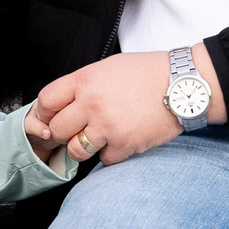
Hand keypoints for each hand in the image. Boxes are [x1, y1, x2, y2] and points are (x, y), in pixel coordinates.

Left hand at [29, 45, 219, 165]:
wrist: (184, 85)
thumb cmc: (147, 73)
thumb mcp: (108, 67)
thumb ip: (82, 85)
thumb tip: (60, 105)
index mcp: (86, 80)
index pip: (46, 101)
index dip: (45, 112)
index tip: (51, 117)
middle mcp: (92, 104)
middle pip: (56, 130)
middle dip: (63, 132)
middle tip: (76, 129)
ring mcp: (108, 126)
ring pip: (75, 150)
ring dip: (84, 147)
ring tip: (98, 136)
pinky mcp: (125, 145)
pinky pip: (103, 160)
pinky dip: (110, 154)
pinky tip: (121, 139)